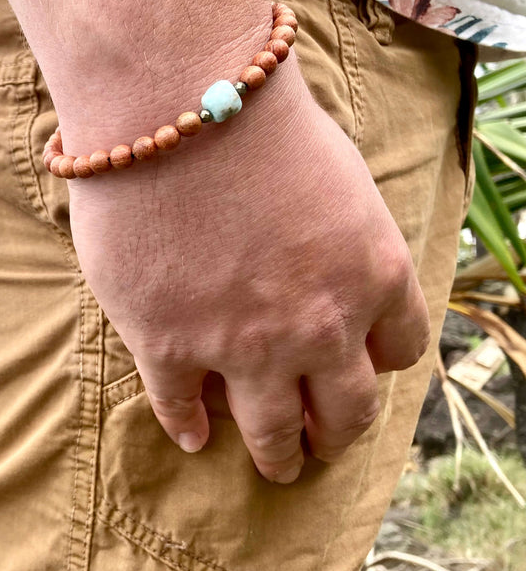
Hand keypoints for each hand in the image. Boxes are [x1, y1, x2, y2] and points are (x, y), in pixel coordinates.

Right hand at [68, 60, 429, 482]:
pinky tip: (192, 434)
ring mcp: (243, 345)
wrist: (178, 105)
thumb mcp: (340, 179)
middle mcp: (320, 326)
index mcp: (374, 275)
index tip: (356, 365)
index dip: (377, 362)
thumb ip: (342, 243)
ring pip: (272, 432)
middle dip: (336, 433)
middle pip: (346, 411)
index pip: (400, 348)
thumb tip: (319, 267)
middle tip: (320, 444)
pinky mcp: (168, 346)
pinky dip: (190, 427)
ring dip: (277, 456)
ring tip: (274, 465)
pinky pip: (183, 409)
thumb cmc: (258, 121)